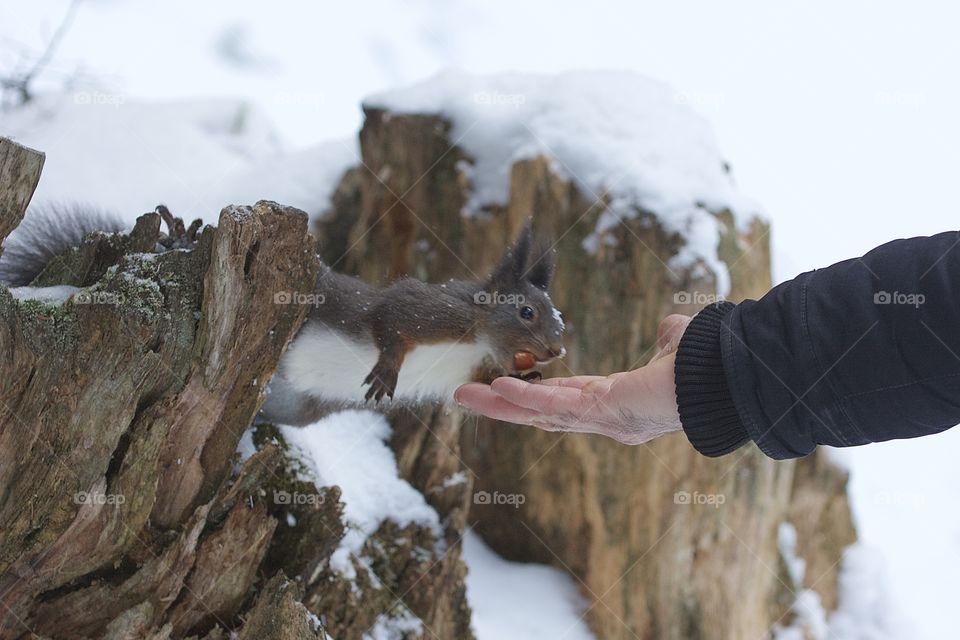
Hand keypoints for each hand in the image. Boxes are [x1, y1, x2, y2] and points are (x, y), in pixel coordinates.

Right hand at [455, 315, 691, 444]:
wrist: (725, 381)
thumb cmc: (705, 367)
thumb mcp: (677, 345)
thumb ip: (668, 338)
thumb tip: (670, 326)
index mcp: (614, 402)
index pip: (563, 400)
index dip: (532, 394)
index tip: (505, 386)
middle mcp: (603, 418)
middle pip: (540, 414)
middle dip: (502, 406)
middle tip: (466, 397)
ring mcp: (601, 419)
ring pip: (538, 414)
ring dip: (499, 406)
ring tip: (464, 396)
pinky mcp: (603, 411)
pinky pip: (556, 407)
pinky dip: (526, 398)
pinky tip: (498, 388)